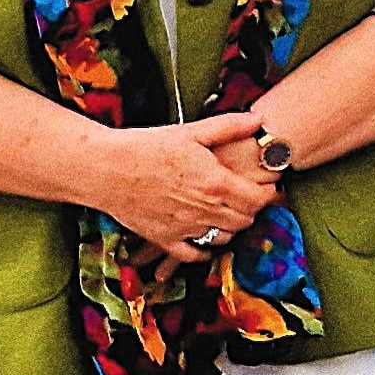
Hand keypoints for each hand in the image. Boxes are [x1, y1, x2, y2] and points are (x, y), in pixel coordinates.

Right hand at [92, 116, 279, 261]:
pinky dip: (204, 249)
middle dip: (252, 209)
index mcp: (216, 184)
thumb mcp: (191, 132)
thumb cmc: (147, 147)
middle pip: (245, 220)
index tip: (267, 186)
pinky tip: (205, 238)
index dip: (269, 194)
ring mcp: (185, 228)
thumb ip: (229, 127)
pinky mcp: (164, 239)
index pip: (260, 200)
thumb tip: (259, 120)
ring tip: (226, 212)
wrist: (105, 168)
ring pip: (224, 238)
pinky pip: (194, 254)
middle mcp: (205, 210)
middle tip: (247, 197)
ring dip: (230, 227)